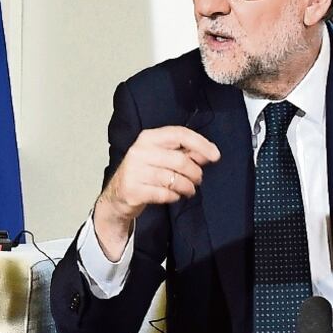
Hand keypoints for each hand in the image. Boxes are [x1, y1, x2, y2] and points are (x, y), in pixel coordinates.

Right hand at [93, 126, 219, 259]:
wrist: (117, 195)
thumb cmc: (144, 173)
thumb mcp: (160, 156)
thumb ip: (184, 152)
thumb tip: (208, 153)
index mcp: (147, 138)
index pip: (179, 134)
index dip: (200, 144)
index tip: (215, 156)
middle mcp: (139, 151)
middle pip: (180, 160)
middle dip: (195, 173)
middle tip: (198, 179)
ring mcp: (134, 171)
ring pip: (174, 179)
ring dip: (187, 187)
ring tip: (188, 190)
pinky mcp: (133, 190)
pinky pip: (165, 194)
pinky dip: (174, 197)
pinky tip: (173, 196)